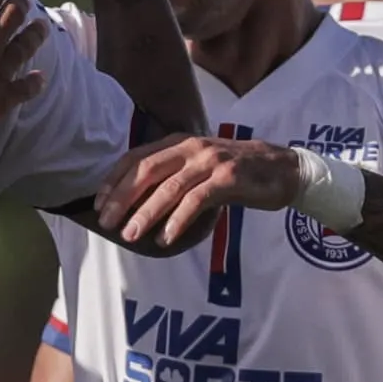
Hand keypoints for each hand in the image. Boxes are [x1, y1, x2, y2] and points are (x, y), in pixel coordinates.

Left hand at [94, 132, 308, 250]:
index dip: (114, 181)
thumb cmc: (238, 173)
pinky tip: (165, 239)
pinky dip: (178, 220)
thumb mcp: (200, 168)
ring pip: (169, 187)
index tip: (98, 205)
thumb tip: (136, 203)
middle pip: (147, 170)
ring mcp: (211, 162)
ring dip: (146, 213)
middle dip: (122, 197)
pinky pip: (197, 200)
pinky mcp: (229, 178)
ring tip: (131, 235)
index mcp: (180, 142)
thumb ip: (173, 177)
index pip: (137, 158)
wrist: (284, 170)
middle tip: (107, 223)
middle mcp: (192, 148)